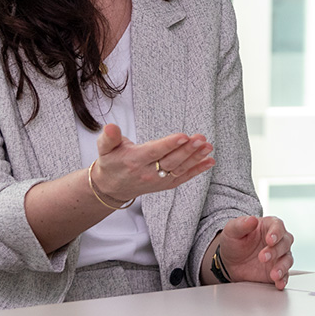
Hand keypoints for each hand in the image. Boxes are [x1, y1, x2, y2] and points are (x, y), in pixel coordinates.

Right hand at [91, 124, 214, 202]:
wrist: (111, 188)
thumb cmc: (111, 162)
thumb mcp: (105, 148)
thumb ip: (109, 138)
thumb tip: (110, 127)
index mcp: (134, 161)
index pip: (154, 152)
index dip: (169, 144)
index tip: (183, 136)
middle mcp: (148, 172)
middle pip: (171, 161)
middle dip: (187, 150)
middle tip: (201, 139)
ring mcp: (158, 180)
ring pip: (179, 169)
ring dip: (195, 158)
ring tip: (208, 147)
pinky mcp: (165, 184)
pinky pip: (183, 177)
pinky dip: (197, 170)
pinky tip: (209, 161)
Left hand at [214, 215, 293, 289]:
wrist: (230, 261)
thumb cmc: (234, 241)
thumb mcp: (232, 230)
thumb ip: (241, 224)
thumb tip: (252, 220)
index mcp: (269, 226)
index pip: (278, 226)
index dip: (275, 233)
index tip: (270, 240)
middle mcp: (277, 240)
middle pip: (285, 243)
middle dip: (275, 251)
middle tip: (262, 257)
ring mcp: (278, 256)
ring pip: (287, 259)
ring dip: (282, 266)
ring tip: (273, 274)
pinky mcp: (277, 270)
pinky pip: (285, 275)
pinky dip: (283, 279)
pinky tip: (279, 283)